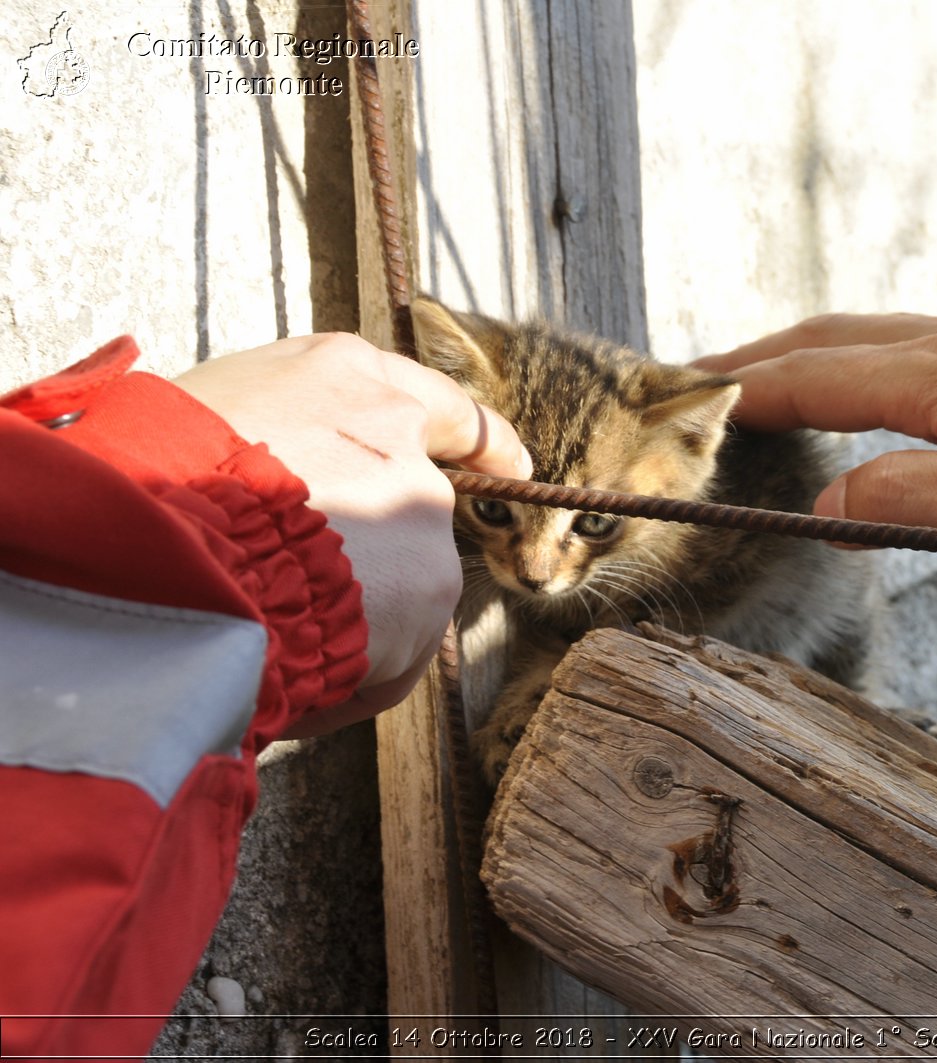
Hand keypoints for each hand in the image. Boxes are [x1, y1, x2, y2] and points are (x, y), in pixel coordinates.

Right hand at [173, 333, 532, 728]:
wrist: (161, 551)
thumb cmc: (149, 483)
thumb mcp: (206, 418)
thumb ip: (279, 432)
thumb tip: (289, 474)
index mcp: (340, 374)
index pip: (429, 402)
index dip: (470, 437)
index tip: (507, 460)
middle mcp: (398, 432)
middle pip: (409, 503)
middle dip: (367, 552)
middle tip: (286, 586)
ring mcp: (422, 508)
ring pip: (402, 582)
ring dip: (351, 616)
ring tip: (267, 629)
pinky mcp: (430, 586)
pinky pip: (395, 648)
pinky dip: (353, 673)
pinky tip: (296, 674)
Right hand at [696, 312, 936, 586]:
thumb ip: (903, 507)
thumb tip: (831, 509)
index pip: (810, 376)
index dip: (733, 394)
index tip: (674, 405)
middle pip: (832, 339)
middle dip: (755, 362)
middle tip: (696, 387)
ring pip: (882, 342)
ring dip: (812, 363)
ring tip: (770, 393)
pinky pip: (930, 355)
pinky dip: (873, 373)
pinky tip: (886, 405)